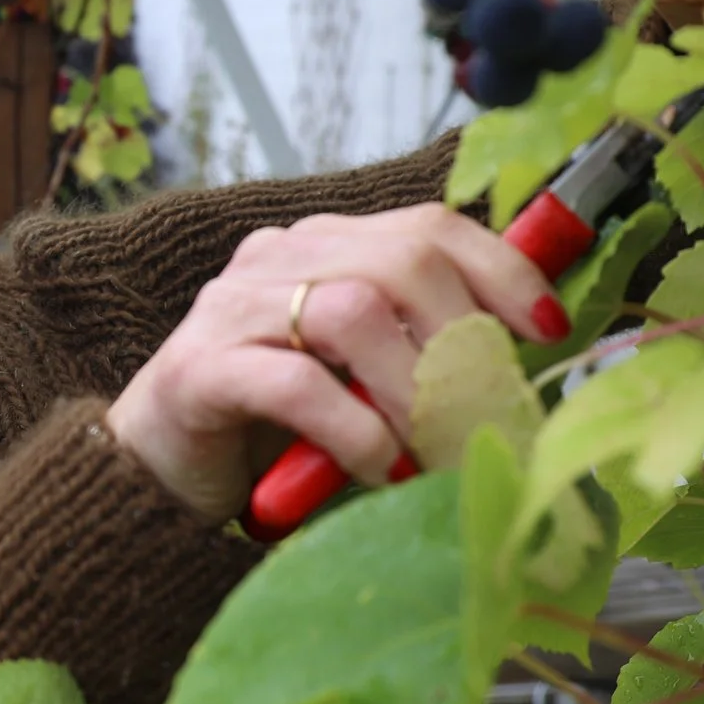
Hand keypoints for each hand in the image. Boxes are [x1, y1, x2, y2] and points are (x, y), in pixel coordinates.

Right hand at [105, 203, 568, 524]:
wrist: (156, 477)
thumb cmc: (271, 430)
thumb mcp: (363, 382)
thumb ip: (419, 356)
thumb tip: (522, 372)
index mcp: (323, 248)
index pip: (427, 227)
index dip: (499, 271)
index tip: (547, 329)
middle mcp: (278, 260)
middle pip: (401, 260)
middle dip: (465, 338)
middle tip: (491, 412)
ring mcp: (233, 308)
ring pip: (353, 312)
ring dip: (415, 390)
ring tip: (437, 450)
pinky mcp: (200, 369)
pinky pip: (295, 383)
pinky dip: (355, 430)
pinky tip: (380, 471)